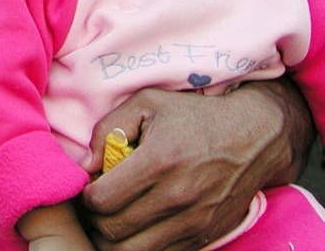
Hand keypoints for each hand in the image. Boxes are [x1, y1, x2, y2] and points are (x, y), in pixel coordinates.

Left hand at [79, 81, 311, 250]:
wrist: (254, 136)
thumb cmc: (193, 115)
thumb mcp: (146, 102)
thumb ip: (108, 128)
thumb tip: (87, 166)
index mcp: (158, 161)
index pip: (102, 200)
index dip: (86, 197)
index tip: (90, 187)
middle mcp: (177, 196)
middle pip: (113, 231)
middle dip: (95, 220)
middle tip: (97, 205)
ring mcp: (194, 221)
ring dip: (115, 239)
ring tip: (114, 217)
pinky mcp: (206, 235)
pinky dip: (143, 245)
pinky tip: (139, 225)